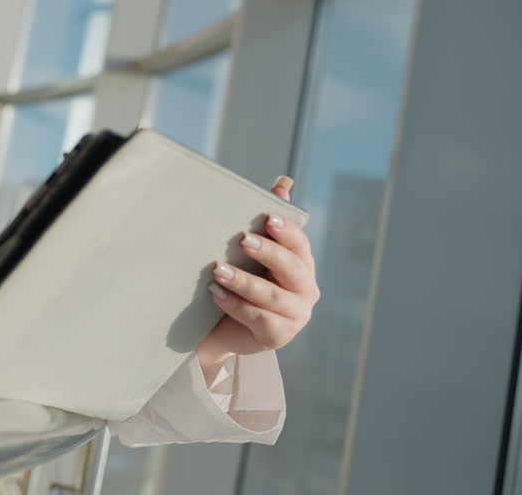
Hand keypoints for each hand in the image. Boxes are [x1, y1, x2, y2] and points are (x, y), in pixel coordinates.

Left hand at [195, 176, 319, 380]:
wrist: (223, 328)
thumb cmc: (241, 281)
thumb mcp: (250, 253)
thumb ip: (266, 222)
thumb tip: (283, 183)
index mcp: (301, 263)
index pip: (300, 244)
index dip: (287, 230)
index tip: (267, 218)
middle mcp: (305, 289)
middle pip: (291, 268)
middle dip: (268, 253)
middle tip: (243, 240)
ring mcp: (296, 315)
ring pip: (272, 296)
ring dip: (244, 282)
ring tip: (217, 270)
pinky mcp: (279, 336)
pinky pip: (260, 319)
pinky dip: (236, 305)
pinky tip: (216, 294)